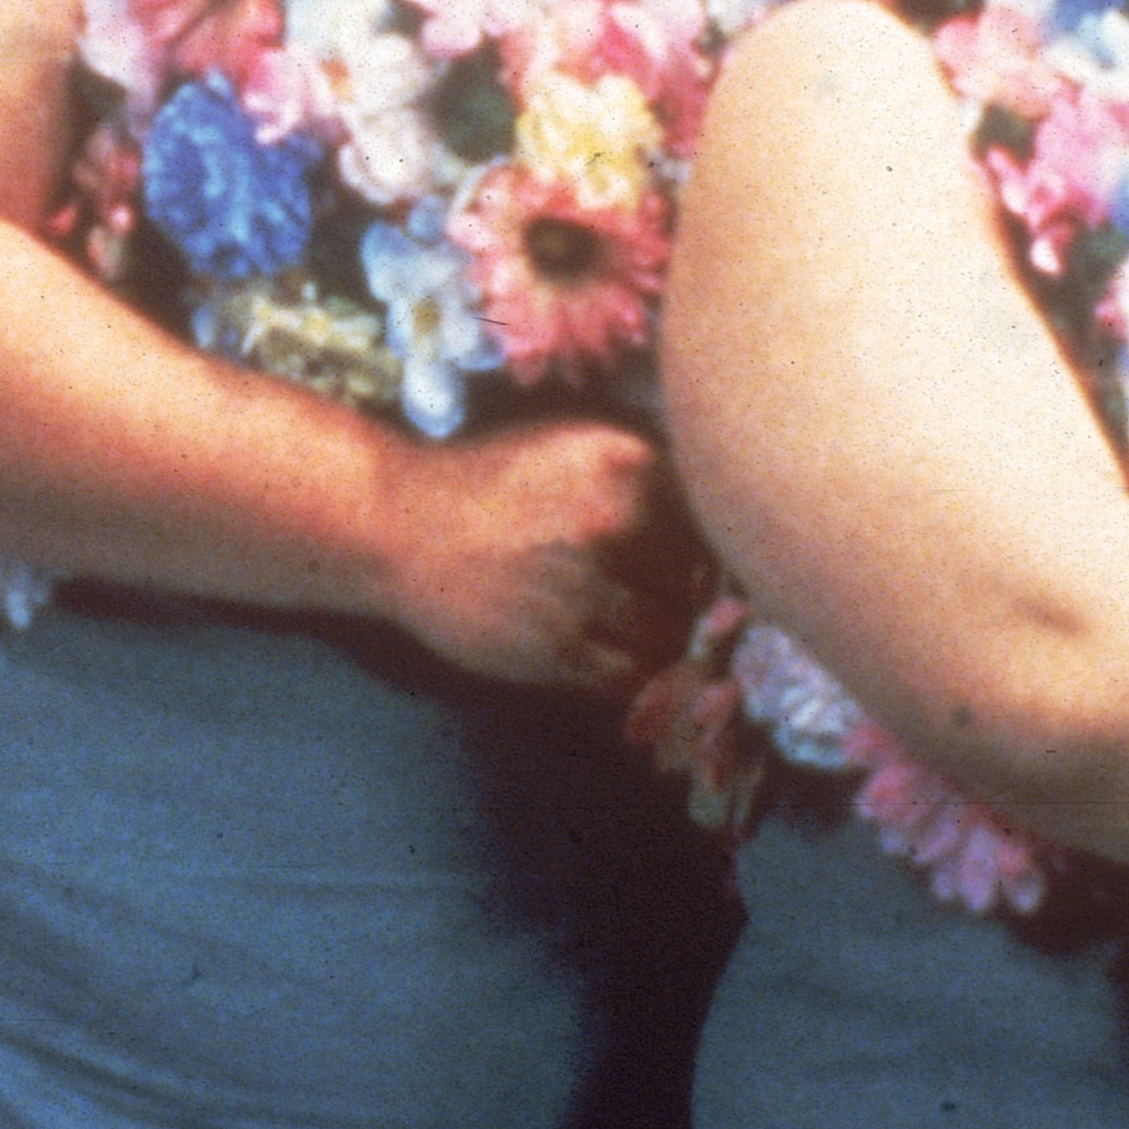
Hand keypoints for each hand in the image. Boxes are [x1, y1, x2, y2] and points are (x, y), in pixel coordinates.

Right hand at [374, 419, 703, 694]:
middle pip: (706, 581)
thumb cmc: (490, 481)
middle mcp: (612, 522)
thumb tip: (724, 508)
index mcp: (625, 463)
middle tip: (705, 618)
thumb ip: (646, 471)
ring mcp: (583, 588)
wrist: (398, 526)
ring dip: (675, 647)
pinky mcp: (556, 647)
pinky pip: (633, 679)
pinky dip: (645, 683)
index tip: (723, 571)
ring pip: (673, 636)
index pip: (718, 519)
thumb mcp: (573, 445)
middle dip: (707, 603)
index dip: (730, 551)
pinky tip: (637, 671)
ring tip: (670, 647)